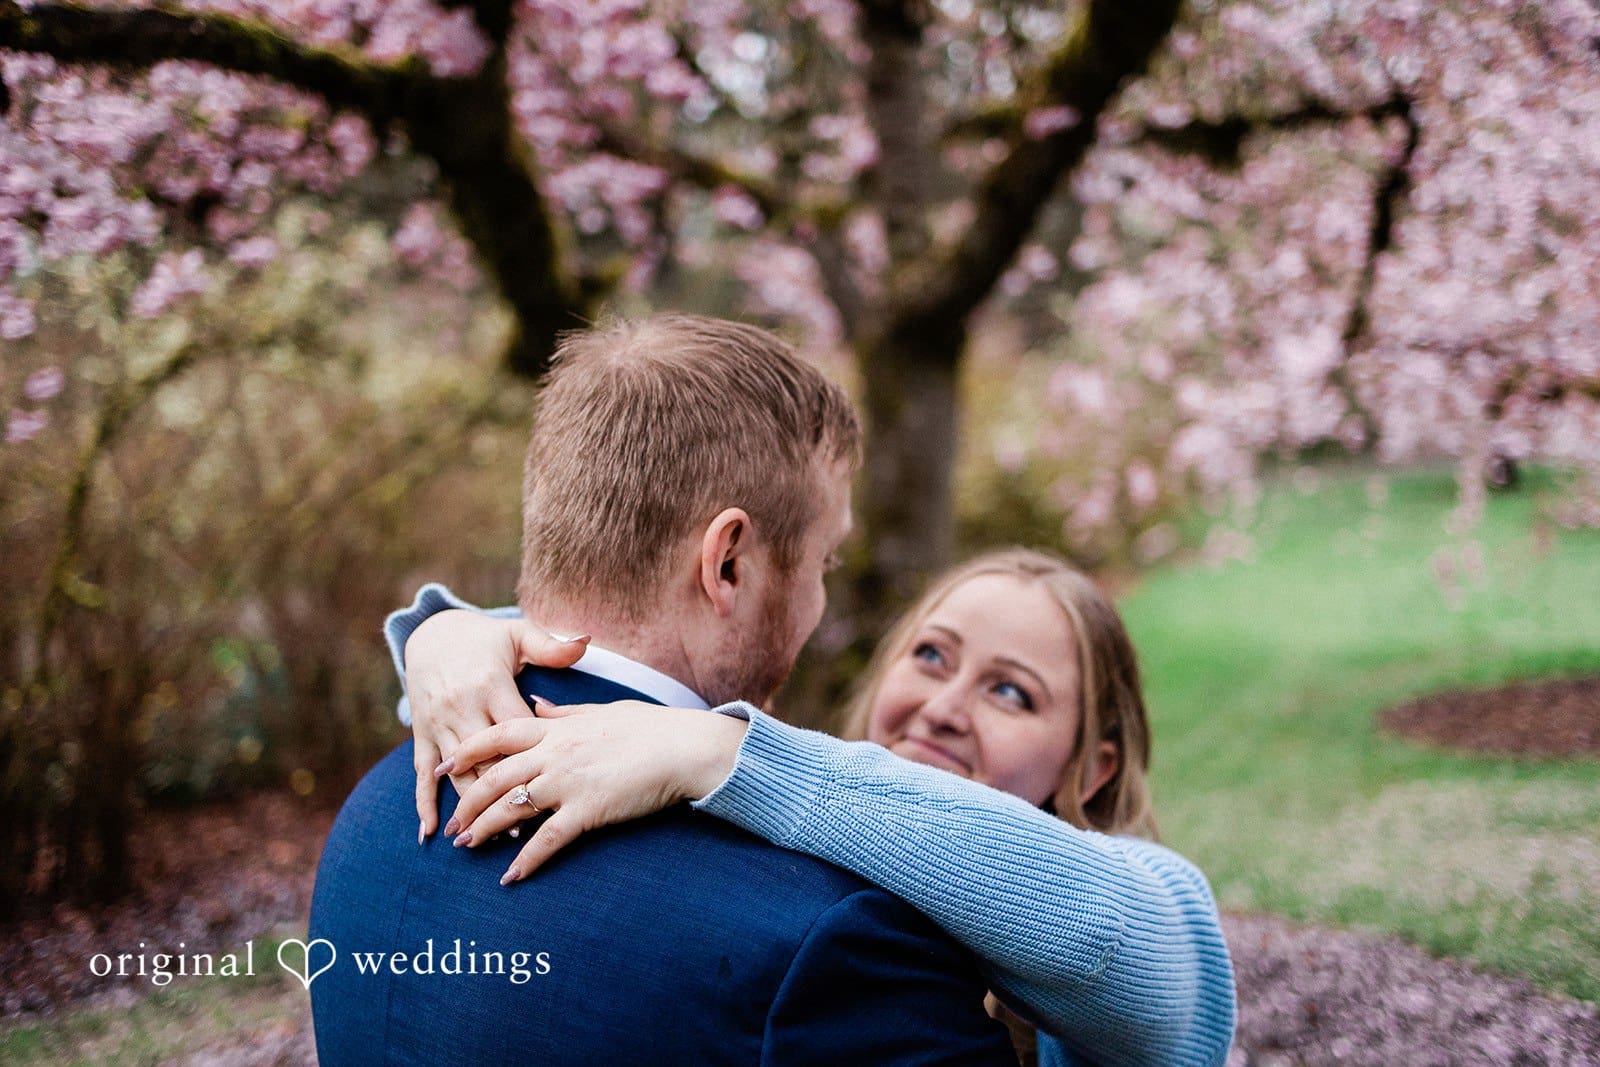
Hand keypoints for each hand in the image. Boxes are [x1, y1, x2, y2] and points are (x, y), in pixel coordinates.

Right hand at [407, 609, 590, 840]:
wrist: (432, 634)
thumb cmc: (486, 640)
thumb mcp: (518, 635)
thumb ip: (551, 647)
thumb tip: (586, 641)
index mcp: (490, 685)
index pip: (517, 731)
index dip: (536, 760)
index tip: (559, 786)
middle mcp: (462, 707)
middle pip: (487, 760)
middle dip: (506, 794)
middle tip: (529, 827)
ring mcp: (439, 723)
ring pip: (458, 773)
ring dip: (474, 806)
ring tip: (496, 838)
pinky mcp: (421, 733)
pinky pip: (421, 772)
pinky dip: (424, 803)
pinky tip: (430, 832)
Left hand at [435, 701, 747, 883]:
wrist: (683, 748)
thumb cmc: (650, 729)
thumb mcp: (602, 711)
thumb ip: (565, 713)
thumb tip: (537, 705)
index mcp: (558, 727)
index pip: (498, 735)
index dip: (467, 750)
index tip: (444, 766)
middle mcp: (555, 752)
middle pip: (495, 776)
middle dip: (467, 802)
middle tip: (452, 824)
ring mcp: (569, 781)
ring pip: (511, 807)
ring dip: (484, 829)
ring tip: (466, 847)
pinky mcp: (587, 810)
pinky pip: (548, 839)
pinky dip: (526, 859)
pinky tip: (510, 876)